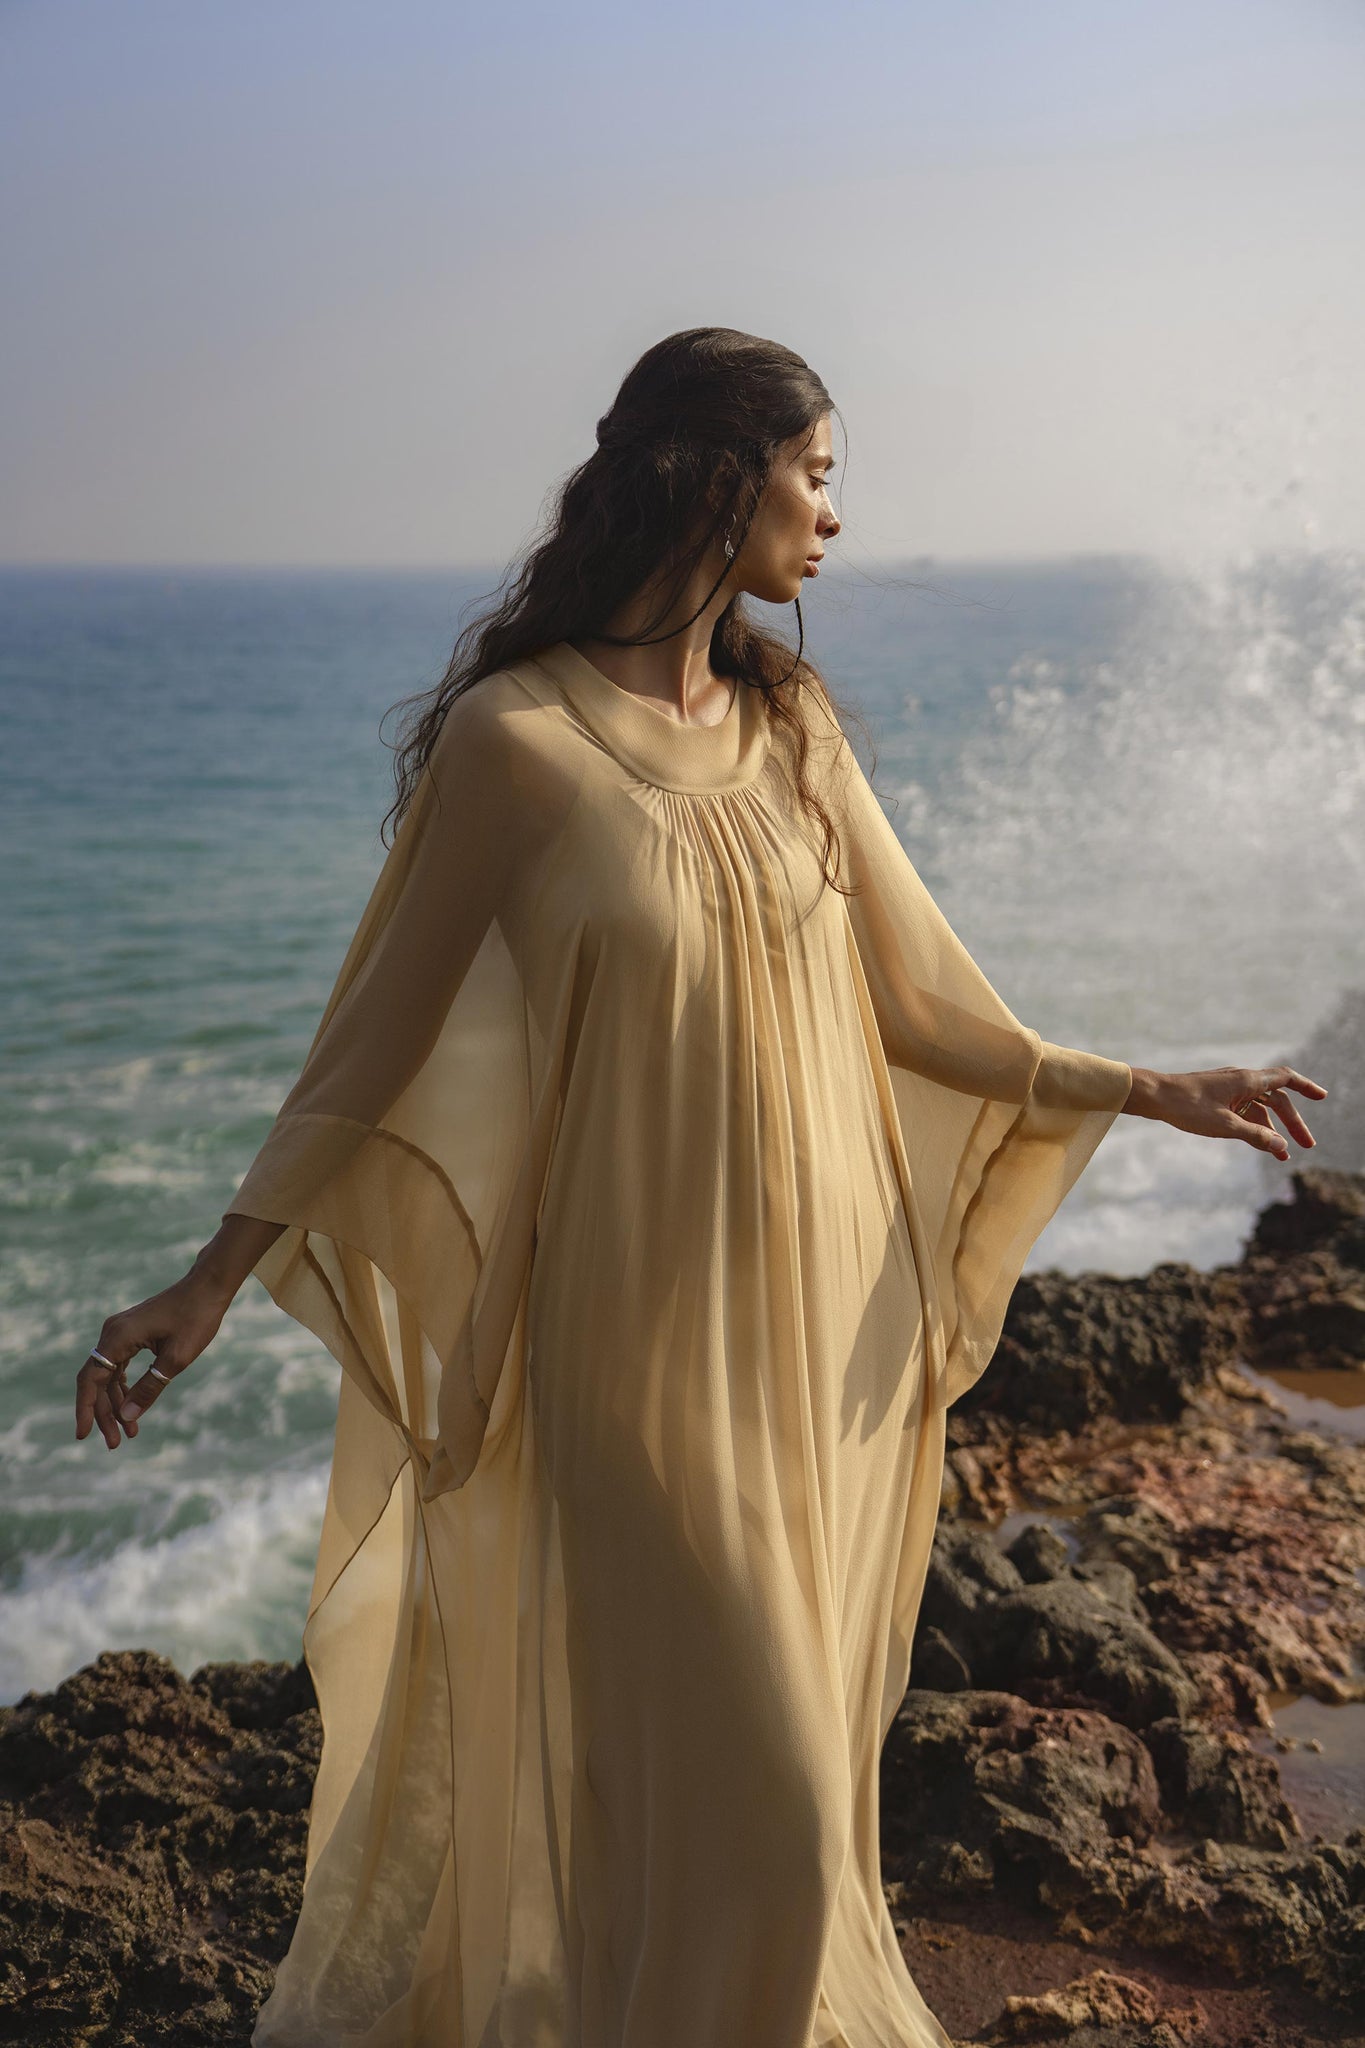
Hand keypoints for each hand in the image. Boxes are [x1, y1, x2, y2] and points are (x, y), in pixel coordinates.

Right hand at [75, 1271, 230, 1450]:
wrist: (208, 1287)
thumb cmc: (196, 1318)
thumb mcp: (175, 1359)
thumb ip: (149, 1388)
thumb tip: (127, 1417)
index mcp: (118, 1337)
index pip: (90, 1380)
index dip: (85, 1409)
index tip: (82, 1435)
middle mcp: (112, 1333)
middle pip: (98, 1381)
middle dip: (105, 1413)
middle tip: (116, 1442)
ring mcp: (120, 1332)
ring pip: (108, 1375)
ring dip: (116, 1403)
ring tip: (129, 1431)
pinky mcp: (131, 1333)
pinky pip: (119, 1364)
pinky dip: (124, 1386)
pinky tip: (131, 1406)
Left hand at [1123, 1064, 1326, 1162]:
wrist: (1154, 1096)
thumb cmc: (1187, 1107)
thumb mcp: (1224, 1126)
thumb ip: (1255, 1136)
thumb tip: (1281, 1146)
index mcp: (1247, 1081)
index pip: (1286, 1079)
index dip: (1306, 1087)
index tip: (1322, 1097)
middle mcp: (1242, 1081)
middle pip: (1276, 1100)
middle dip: (1293, 1123)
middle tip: (1307, 1146)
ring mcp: (1230, 1089)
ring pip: (1259, 1108)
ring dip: (1272, 1130)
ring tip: (1282, 1155)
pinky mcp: (1218, 1097)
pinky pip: (1244, 1111)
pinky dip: (1254, 1127)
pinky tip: (1260, 1144)